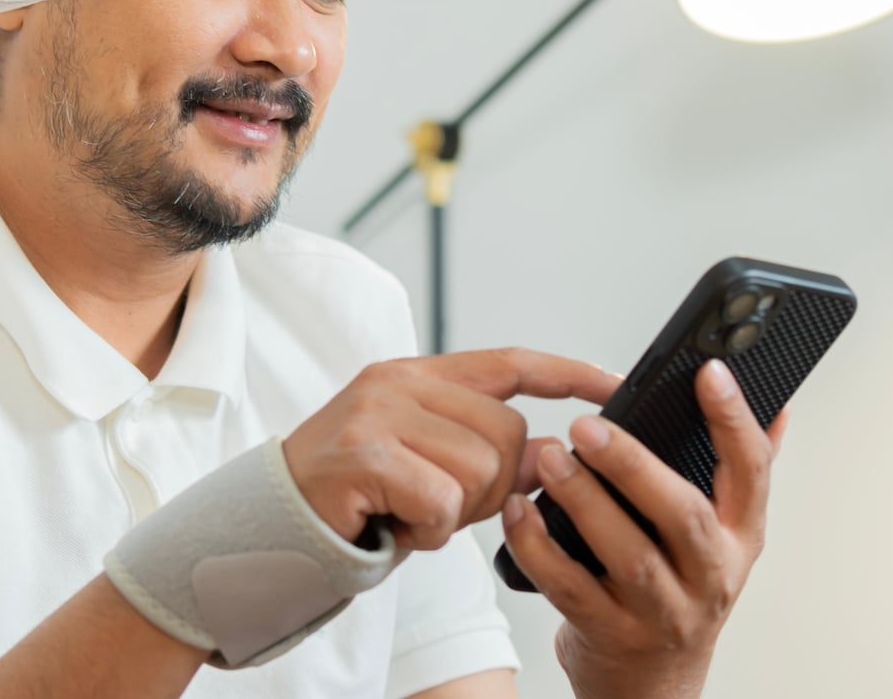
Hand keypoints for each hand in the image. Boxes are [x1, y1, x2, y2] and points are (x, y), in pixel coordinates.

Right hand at [283, 348, 620, 551]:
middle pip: (508, 433)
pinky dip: (429, 530)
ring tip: (411, 511)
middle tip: (440, 503)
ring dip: (456, 512)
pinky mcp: (365, 454)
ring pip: (482, 468)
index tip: (615, 385)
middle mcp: (399, 381)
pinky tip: (397, 525)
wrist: (277, 524)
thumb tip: (553, 457)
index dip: (568, 374)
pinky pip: (443, 499)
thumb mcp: (430, 463)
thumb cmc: (361, 495)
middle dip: (492, 486)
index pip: (511, 363)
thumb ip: (486, 450)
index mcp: (419, 375)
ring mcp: (379, 413)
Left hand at [500, 359, 787, 698]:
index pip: (752, 472)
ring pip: (627, 554)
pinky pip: (570, 587)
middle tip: (589, 426)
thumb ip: (740, 474)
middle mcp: (709, 576)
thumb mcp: (723, 538)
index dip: (735, 421)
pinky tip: (519, 513)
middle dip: (635, 466)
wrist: (651, 688)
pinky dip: (540, 548)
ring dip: (584, 501)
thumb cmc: (680, 595)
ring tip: (549, 458)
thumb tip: (778, 408)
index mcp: (739, 538)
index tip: (709, 374)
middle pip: (683, 515)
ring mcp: (662, 611)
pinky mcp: (610, 633)